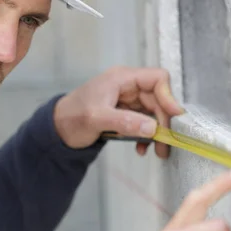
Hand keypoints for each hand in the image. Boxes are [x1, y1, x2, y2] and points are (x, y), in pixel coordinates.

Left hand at [53, 66, 183, 157]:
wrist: (57, 129)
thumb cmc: (71, 117)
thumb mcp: (96, 119)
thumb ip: (124, 122)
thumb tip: (153, 128)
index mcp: (121, 78)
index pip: (157, 78)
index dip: (168, 97)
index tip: (174, 118)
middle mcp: (126, 86)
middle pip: (158, 98)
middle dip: (164, 121)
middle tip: (165, 145)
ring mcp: (126, 99)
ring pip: (153, 112)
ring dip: (156, 132)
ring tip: (157, 152)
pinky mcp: (124, 113)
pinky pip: (143, 122)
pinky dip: (145, 135)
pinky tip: (141, 148)